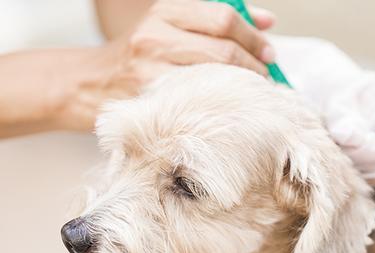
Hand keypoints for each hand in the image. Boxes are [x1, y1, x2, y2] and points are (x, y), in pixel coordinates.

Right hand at [59, 0, 275, 131]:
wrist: (92, 82)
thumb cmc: (142, 54)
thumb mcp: (173, 25)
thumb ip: (218, 20)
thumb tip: (267, 22)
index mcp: (166, 11)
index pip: (223, 18)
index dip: (253, 36)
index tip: (269, 51)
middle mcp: (156, 35)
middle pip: (223, 49)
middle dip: (254, 65)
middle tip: (265, 76)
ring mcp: (151, 70)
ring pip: (214, 77)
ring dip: (242, 87)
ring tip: (253, 92)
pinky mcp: (150, 100)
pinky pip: (198, 102)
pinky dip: (221, 104)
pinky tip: (230, 107)